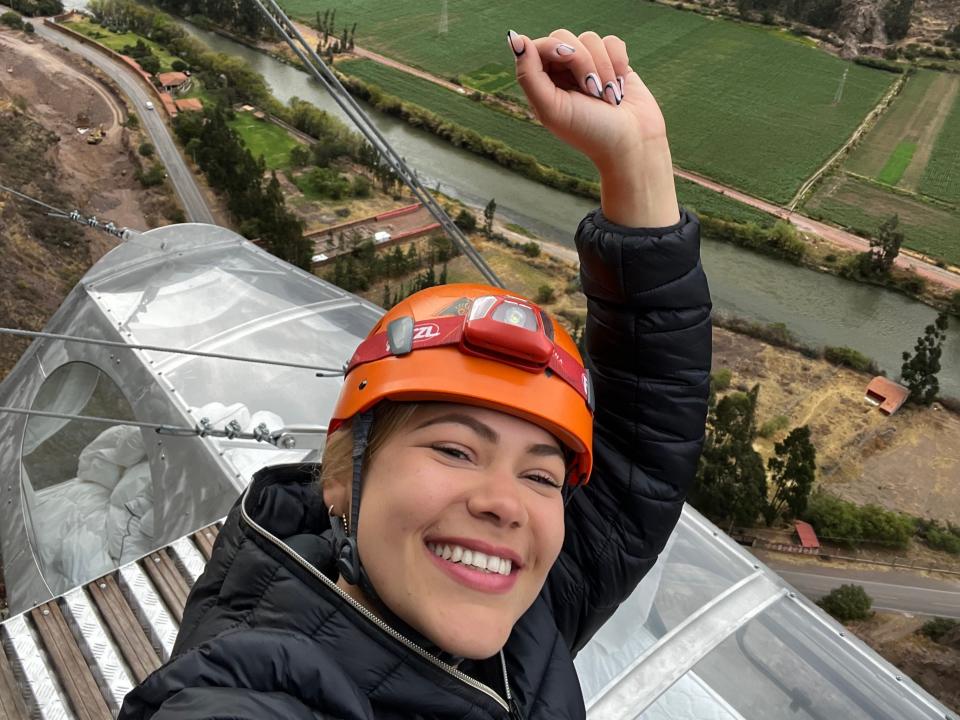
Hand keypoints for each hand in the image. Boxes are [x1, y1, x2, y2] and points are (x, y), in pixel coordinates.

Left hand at [509, 29, 679, 226]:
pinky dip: (619, 62)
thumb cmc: (590, 133)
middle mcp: (563, 73)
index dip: (553, 46)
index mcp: (543, 84)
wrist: (633, 143)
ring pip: (590, 38)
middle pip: (564, 36)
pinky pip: (612, 41)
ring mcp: (589, 66)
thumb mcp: (552, 109)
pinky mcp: (614, 63)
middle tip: (592, 91)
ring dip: (603, 67)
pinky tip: (620, 86)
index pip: (539, 45)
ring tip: (608, 96)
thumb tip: (515, 38)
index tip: (566, 57)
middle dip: (582, 60)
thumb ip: (528, 75)